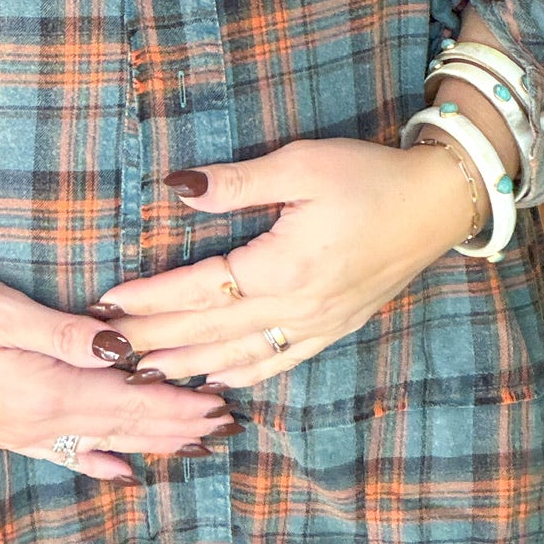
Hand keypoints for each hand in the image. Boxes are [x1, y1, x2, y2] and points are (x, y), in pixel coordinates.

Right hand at [0, 259, 238, 480]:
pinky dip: (99, 463)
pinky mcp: (3, 428)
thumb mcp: (7, 314)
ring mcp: (21, 431)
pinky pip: (63, 454)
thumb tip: (123, 349)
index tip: (221, 407)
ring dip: (150, 444)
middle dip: (178, 427)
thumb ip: (68, 336)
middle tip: (226, 427)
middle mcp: (41, 422)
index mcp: (49, 392)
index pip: (131, 403)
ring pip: (103, 443)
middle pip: (125, 427)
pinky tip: (121, 471)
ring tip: (193, 446)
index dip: (179, 407)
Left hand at [92, 136, 479, 388]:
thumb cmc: (369, 175)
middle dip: (154, 340)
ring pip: (240, 357)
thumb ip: (237, 182)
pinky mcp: (334, 328)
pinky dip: (240, 375)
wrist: (437, 202)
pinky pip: (278, 362)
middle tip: (105, 351)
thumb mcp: (301, 164)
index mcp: (285, 268)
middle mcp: (299, 308)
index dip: (152, 298)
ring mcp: (318, 325)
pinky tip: (214, 380)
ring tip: (143, 373)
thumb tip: (178, 189)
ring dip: (188, 365)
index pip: (201, 289)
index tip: (109, 304)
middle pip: (211, 331)